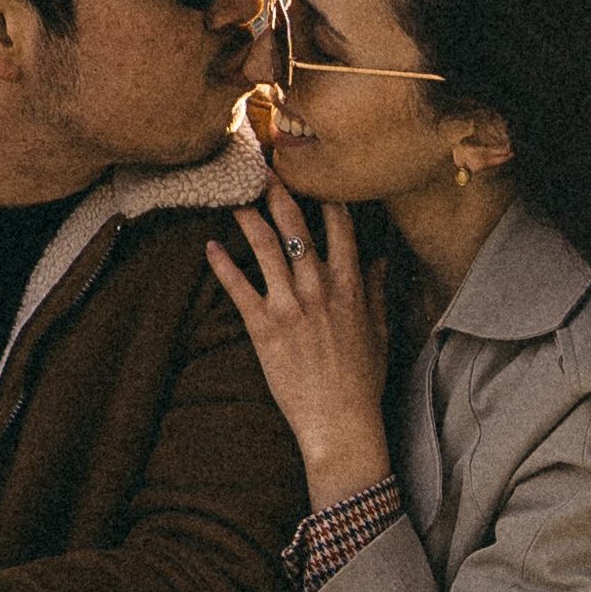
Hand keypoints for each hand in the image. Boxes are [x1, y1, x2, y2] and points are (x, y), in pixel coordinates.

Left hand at [205, 184, 392, 504]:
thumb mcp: (379, 332)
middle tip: (263, 168)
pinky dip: (222, 266)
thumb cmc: (362, 382)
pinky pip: (239, 289)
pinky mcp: (265, 328)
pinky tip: (209, 247)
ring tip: (233, 197)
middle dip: (279, 193)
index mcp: (350, 285)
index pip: (339, 226)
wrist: (342, 423)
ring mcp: (291, 306)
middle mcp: (320, 287)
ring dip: (247, 218)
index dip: (324, 194)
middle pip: (295, 226)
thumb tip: (380, 260)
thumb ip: (378, 291)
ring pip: (265, 248)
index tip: (312, 173)